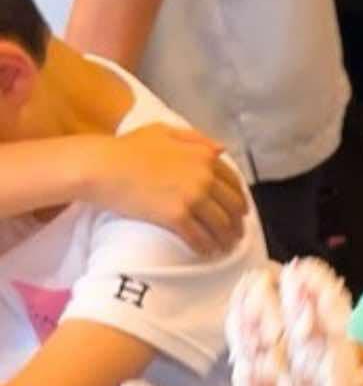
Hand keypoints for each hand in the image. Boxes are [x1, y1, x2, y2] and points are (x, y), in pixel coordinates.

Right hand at [90, 125, 248, 255]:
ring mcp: (192, 197)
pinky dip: (206, 248)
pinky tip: (206, 253)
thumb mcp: (162, 131)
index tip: (239, 212)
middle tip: (235, 234)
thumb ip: (194, 139)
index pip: (235, 183)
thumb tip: (221, 150)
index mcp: (203, 156)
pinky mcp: (177, 217)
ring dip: (225, 240)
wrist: (101, 166)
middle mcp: (203, 177)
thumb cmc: (126, 147)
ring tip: (224, 248)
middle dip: (237, 223)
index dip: (240, 200)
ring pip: (220, 225)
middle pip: (233, 207)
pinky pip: (200, 238)